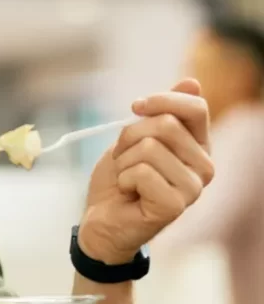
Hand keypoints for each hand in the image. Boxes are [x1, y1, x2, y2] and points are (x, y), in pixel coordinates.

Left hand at [79, 79, 213, 263]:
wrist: (100, 221)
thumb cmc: (118, 181)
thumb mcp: (134, 140)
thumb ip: (161, 114)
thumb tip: (192, 81)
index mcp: (198, 146)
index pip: (195, 108)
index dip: (161, 100)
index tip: (135, 107)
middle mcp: (204, 167)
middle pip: (165, 124)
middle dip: (129, 137)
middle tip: (123, 159)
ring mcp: (193, 188)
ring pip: (149, 147)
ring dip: (123, 161)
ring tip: (125, 180)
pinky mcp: (174, 206)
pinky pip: (141, 172)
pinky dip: (123, 179)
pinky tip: (127, 194)